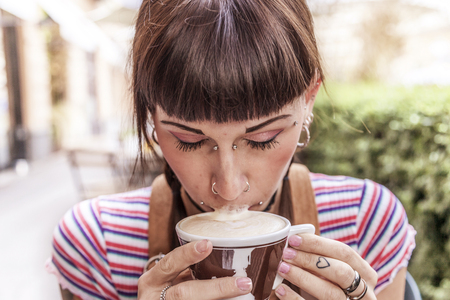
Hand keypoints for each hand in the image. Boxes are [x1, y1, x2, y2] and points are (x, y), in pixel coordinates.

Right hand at [138, 240, 252, 298]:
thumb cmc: (164, 289)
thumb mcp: (168, 277)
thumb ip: (186, 268)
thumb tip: (224, 251)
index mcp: (152, 281)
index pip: (169, 264)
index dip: (187, 254)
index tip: (208, 244)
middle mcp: (155, 297)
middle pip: (185, 294)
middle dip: (218, 289)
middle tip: (244, 283)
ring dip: (222, 299)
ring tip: (245, 291)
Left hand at [275, 234, 377, 299]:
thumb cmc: (330, 288)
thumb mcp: (332, 273)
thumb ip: (320, 259)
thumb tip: (294, 242)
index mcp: (366, 274)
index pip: (344, 252)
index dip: (318, 244)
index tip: (294, 239)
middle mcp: (365, 293)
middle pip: (341, 271)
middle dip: (311, 260)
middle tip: (287, 253)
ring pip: (331, 292)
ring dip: (303, 277)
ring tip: (282, 268)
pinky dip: (295, 298)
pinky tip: (281, 290)